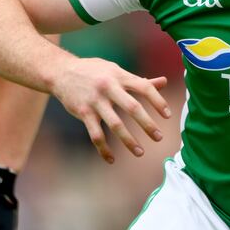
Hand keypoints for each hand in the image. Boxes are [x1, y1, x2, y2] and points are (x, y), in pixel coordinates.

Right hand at [51, 57, 171, 162]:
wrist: (61, 71)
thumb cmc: (94, 71)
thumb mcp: (116, 70)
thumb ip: (139, 80)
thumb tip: (164, 82)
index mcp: (120, 76)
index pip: (144, 87)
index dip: (158, 101)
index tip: (168, 115)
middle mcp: (108, 87)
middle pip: (132, 107)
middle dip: (147, 124)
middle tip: (158, 137)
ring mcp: (95, 101)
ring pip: (115, 124)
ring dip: (129, 140)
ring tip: (140, 152)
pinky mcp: (83, 112)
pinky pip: (95, 134)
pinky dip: (104, 149)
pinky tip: (112, 159)